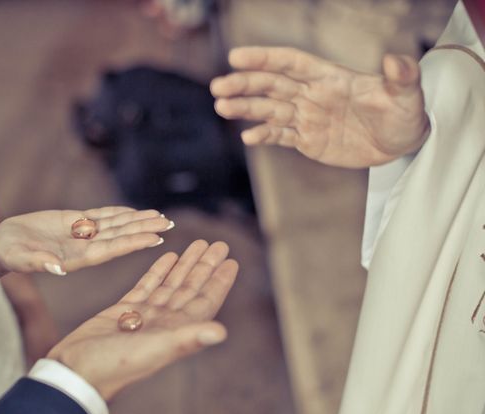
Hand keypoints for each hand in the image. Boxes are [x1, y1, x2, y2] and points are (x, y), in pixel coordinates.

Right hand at [0, 207, 173, 274]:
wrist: (2, 246)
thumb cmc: (9, 255)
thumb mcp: (20, 259)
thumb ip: (38, 264)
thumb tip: (57, 268)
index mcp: (76, 258)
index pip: (111, 250)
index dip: (133, 243)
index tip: (155, 238)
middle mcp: (84, 247)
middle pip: (121, 236)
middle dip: (144, 229)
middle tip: (169, 223)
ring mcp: (81, 235)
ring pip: (115, 225)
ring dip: (137, 220)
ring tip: (159, 215)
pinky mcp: (74, 222)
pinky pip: (100, 216)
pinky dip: (118, 212)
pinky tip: (133, 210)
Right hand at [47, 240, 238, 399]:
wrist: (77, 371)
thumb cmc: (115, 365)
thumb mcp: (155, 349)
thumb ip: (187, 339)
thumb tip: (222, 332)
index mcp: (176, 331)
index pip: (205, 301)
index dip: (219, 282)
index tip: (232, 261)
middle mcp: (164, 322)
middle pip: (191, 288)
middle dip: (205, 266)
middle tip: (218, 244)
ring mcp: (145, 315)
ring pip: (171, 284)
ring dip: (185, 265)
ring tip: (198, 244)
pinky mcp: (124, 310)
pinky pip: (148, 285)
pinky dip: (159, 271)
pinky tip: (169, 256)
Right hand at [210, 47, 429, 167]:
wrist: (401, 144)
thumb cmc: (405, 116)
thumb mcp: (407, 97)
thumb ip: (401, 78)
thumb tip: (395, 59)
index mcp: (330, 78)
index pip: (291, 64)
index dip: (264, 59)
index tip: (237, 57)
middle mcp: (313, 95)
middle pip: (272, 86)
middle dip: (244, 85)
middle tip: (218, 88)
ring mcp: (308, 118)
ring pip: (270, 110)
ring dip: (246, 109)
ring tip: (222, 107)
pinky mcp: (308, 140)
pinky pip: (281, 137)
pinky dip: (264, 136)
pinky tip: (248, 137)